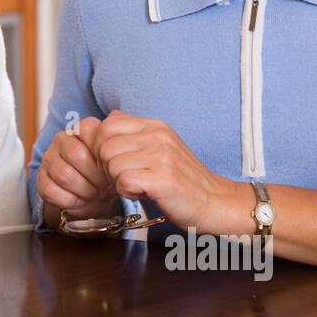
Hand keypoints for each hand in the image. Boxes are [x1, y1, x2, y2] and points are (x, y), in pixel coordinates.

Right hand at [35, 115, 116, 221]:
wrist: (95, 196)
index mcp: (83, 129)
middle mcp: (63, 139)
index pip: (88, 132)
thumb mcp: (119, 157)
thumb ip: (120, 135)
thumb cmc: (108, 173)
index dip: (103, 156)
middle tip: (104, 187)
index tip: (111, 170)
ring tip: (92, 194)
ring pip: (64, 174)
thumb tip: (115, 114)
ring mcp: (50, 157)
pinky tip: (77, 200)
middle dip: (95, 177)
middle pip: (76, 155)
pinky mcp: (40, 177)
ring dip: (83, 190)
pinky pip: (50, 189)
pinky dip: (68, 200)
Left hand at [92, 111, 238, 231]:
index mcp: (154, 126)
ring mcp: (162, 156)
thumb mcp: (160, 146)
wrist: (213, 201)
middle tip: (125, 178)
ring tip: (138, 185)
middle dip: (107, 167)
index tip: (115, 162)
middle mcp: (158, 136)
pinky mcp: (163, 179)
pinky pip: (124, 181)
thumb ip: (134, 131)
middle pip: (105, 147)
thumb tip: (110, 116)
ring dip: (118, 182)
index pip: (107, 125)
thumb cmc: (182, 177)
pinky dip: (127, 192)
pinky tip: (142, 193)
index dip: (102, 147)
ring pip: (112, 165)